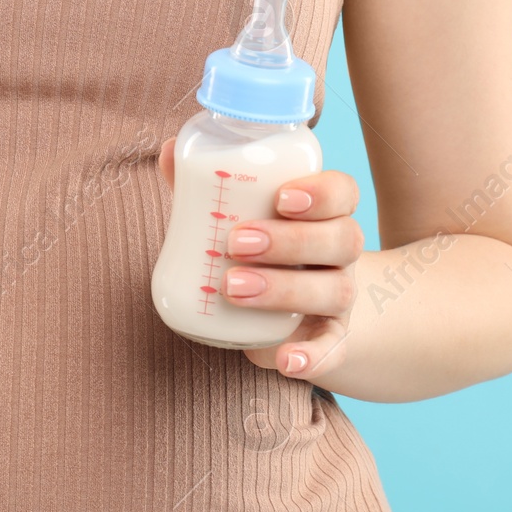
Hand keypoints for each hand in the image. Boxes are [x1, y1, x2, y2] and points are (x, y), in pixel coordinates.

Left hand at [158, 139, 362, 380]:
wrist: (300, 314)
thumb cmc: (262, 251)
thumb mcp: (240, 218)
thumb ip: (207, 186)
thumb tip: (167, 150)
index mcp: (324, 215)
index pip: (343, 192)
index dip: (321, 192)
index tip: (281, 198)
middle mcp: (339, 255)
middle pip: (342, 239)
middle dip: (290, 240)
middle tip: (236, 243)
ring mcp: (339, 299)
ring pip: (335, 290)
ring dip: (286, 289)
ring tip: (232, 288)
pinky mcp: (331, 340)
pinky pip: (333, 350)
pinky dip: (313, 358)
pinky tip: (285, 361)